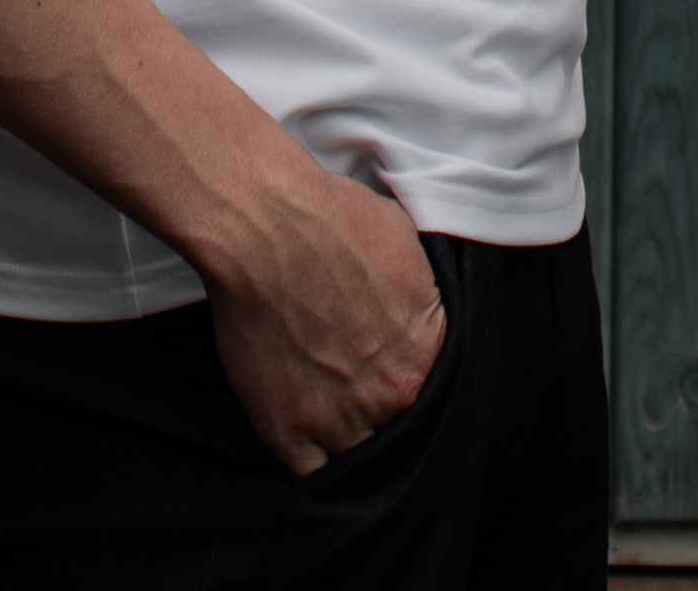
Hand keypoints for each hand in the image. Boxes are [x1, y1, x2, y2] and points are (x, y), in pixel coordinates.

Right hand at [203, 172, 447, 472]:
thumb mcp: (406, 243)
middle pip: (394, 423)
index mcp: (423, 353)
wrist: (266, 229)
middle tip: (357, 384)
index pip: (431, 388)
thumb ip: (419, 294)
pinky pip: (311, 474)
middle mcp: (387, 397)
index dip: (406, 375)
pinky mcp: (286, 433)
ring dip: (349, 437)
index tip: (389, 367)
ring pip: (357, 455)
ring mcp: (336, 420)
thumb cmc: (334, 222)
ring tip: (332, 409)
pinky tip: (308, 436)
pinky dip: (313, 462)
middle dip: (380, 406)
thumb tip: (419, 304)